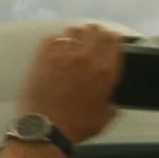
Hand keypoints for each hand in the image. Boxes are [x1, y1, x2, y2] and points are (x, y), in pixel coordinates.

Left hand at [20, 24, 122, 143]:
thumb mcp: (104, 117)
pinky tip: (58, 48)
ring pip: (75, 31)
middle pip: (96, 31)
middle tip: (95, 41)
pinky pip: (53, 37)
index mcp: (105, 71)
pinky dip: (58, 40)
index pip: (115, 41)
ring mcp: (63, 54)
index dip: (115, 39)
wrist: (45, 127)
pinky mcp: (43, 56)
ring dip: (78, 35)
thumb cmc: (76, 125)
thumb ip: (112, 105)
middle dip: (97, 34)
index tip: (112, 42)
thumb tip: (115, 104)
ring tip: (76, 43)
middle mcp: (86, 57)